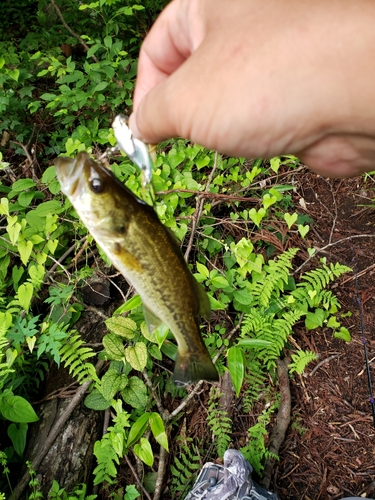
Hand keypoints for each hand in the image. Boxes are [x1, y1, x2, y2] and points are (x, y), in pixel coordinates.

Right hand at [129, 0, 374, 176]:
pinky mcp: (294, 89)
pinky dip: (247, 133)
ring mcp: (272, 55)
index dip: (144, 94)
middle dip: (181, 111)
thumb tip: (140, 127)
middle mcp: (242, 21)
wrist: (355, 93)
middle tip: (179, 140)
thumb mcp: (184, 100)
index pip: (157, 47)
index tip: (142, 133)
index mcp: (208, 2)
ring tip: (226, 134)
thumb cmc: (268, 79)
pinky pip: (255, 113)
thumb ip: (151, 114)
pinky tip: (255, 139)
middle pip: (191, 72)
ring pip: (224, 97)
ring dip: (216, 125)